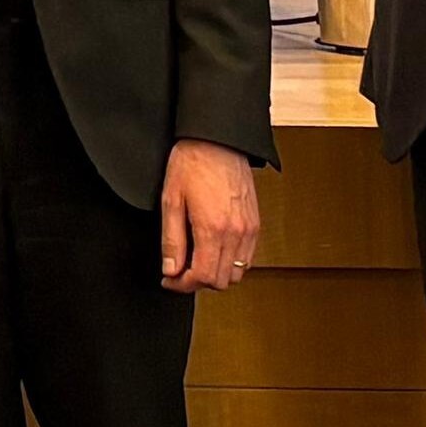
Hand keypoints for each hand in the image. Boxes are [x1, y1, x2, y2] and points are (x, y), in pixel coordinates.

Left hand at [158, 137, 261, 291]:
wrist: (217, 141)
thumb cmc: (192, 164)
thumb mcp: (170, 201)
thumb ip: (172, 240)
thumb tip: (171, 269)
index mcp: (212, 229)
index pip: (202, 276)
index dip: (182, 285)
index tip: (169, 280)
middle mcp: (236, 233)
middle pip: (221, 281)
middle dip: (197, 282)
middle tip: (178, 272)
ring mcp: (249, 229)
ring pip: (237, 273)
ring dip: (216, 274)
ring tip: (195, 262)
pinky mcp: (256, 224)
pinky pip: (247, 258)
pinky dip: (231, 263)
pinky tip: (213, 251)